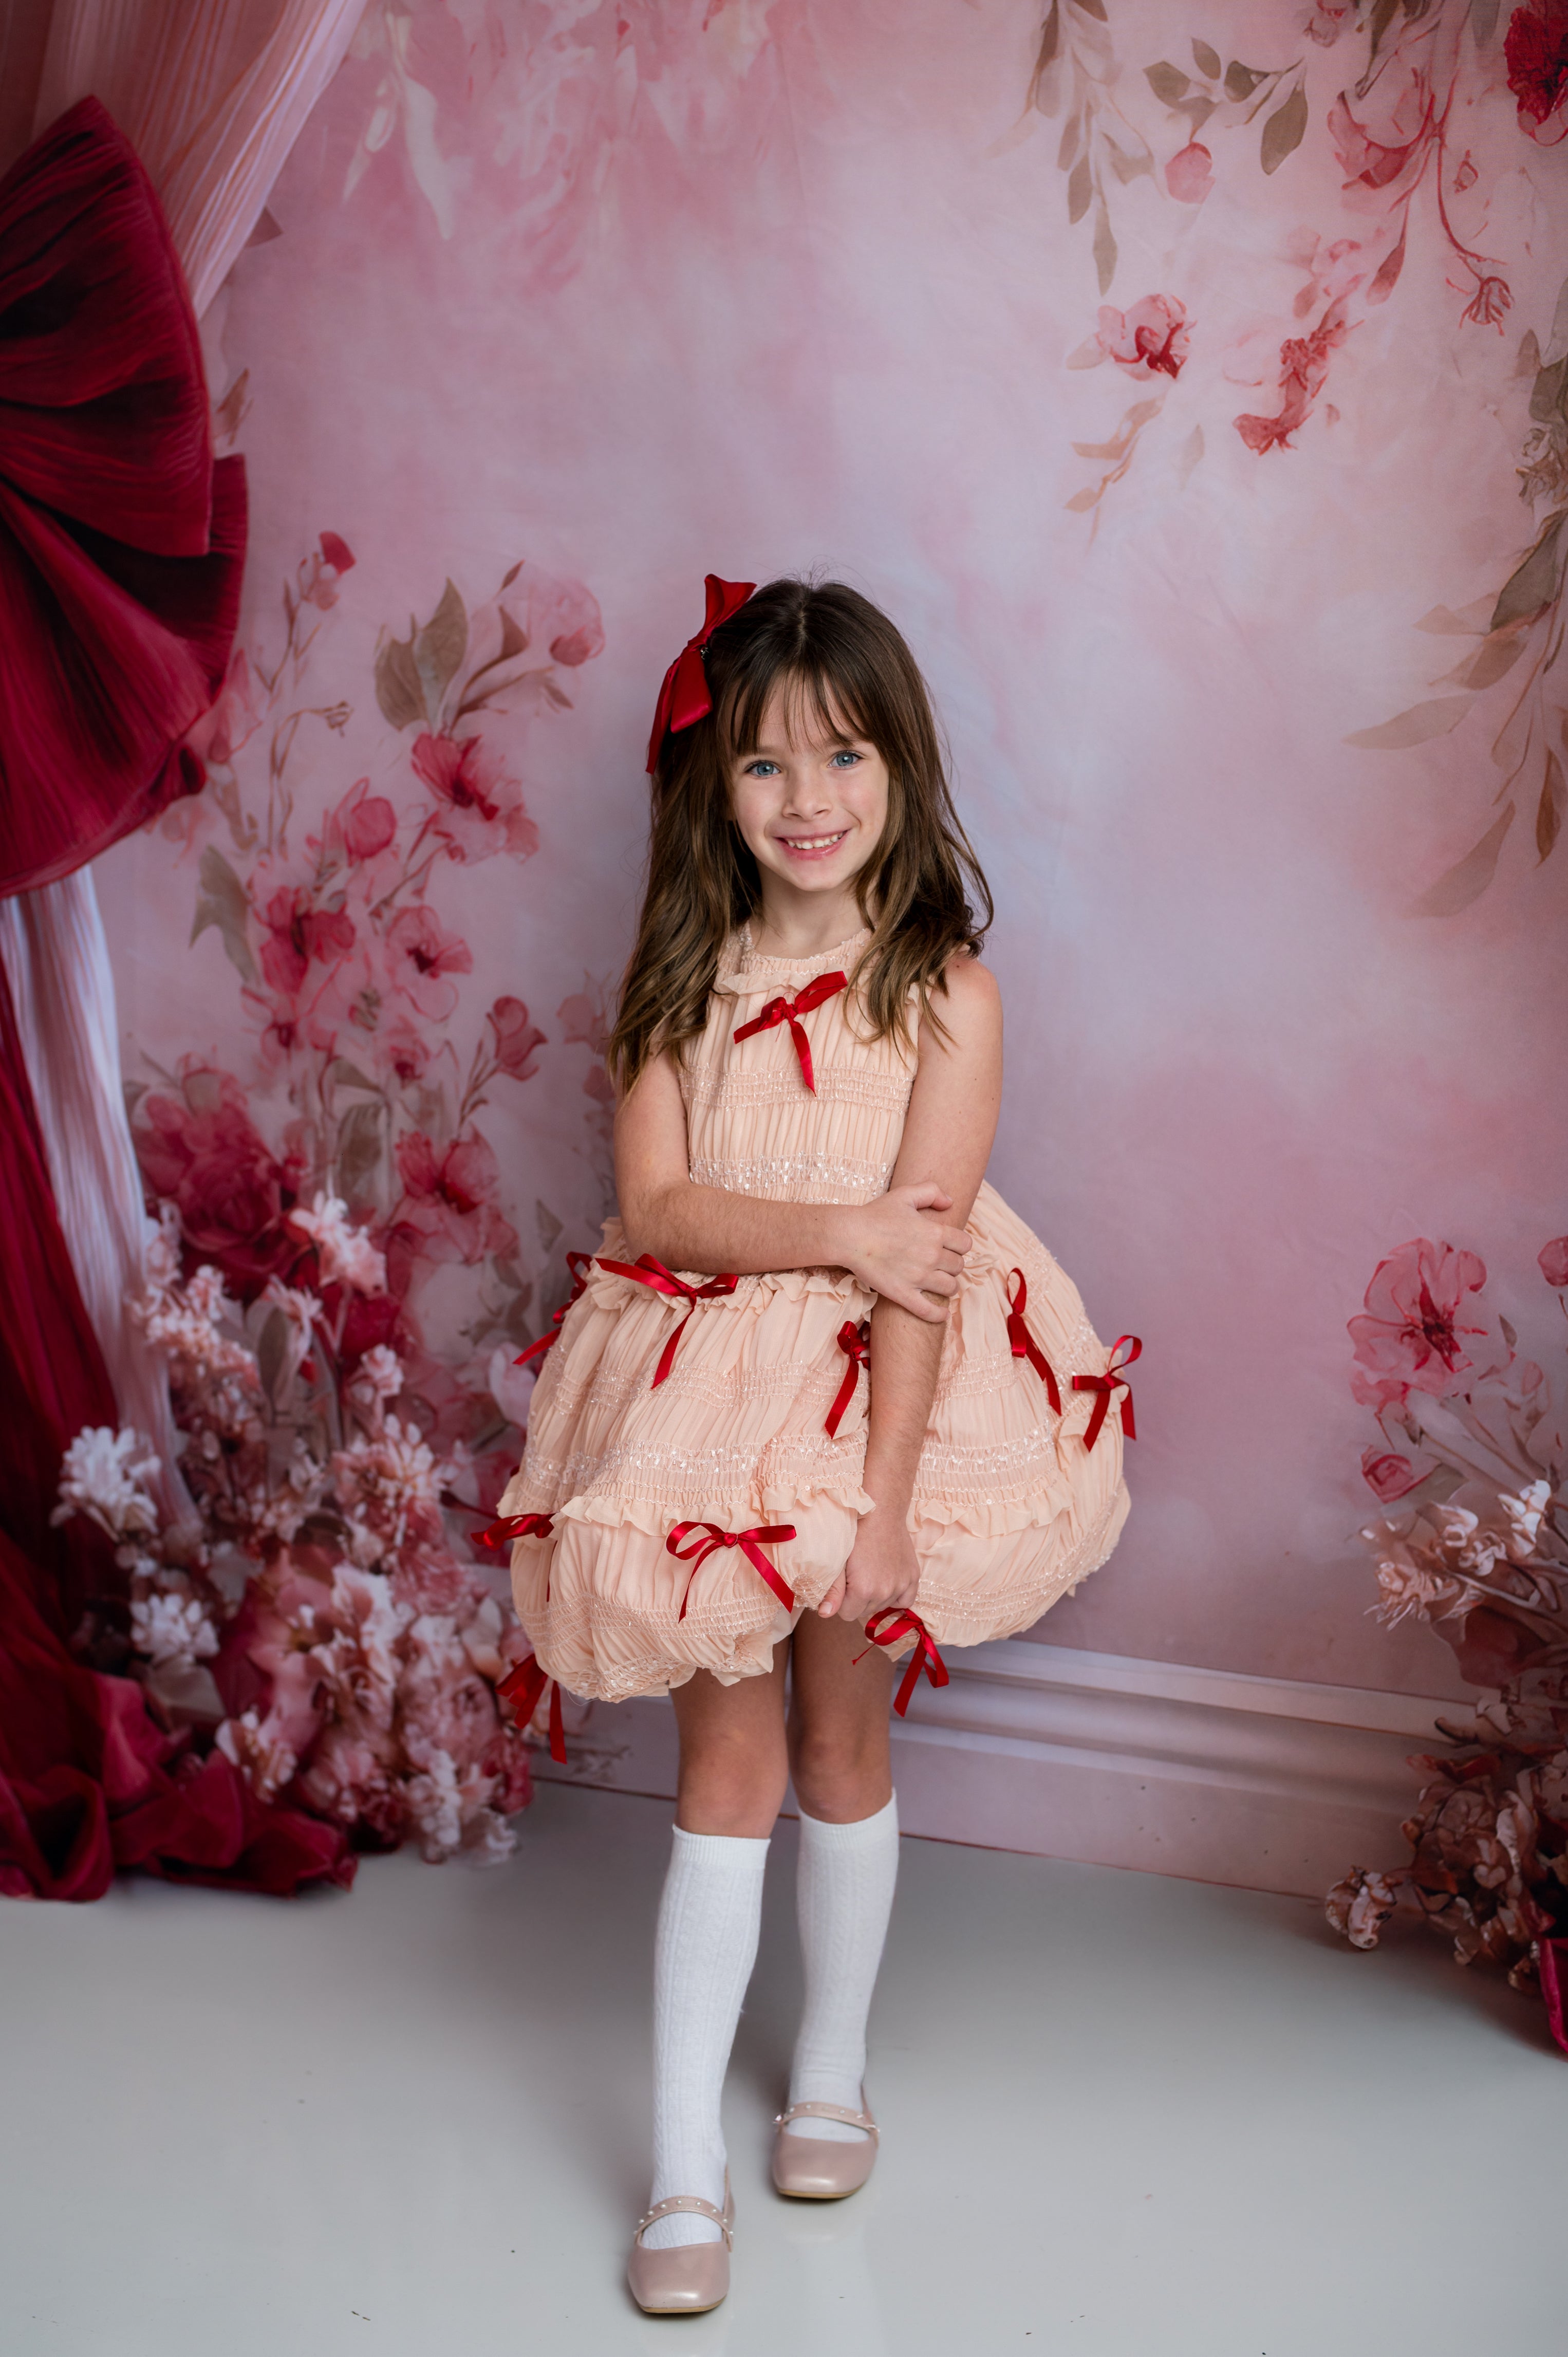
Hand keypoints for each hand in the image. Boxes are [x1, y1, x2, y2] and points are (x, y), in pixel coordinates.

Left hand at [818, 1500, 920, 1624]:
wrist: (881, 1512)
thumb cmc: (855, 1534)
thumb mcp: (838, 1561)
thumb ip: (832, 1591)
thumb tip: (825, 1614)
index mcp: (863, 1590)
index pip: (847, 1614)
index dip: (843, 1600)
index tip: (845, 1583)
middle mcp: (884, 1592)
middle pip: (865, 1612)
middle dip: (858, 1599)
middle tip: (858, 1575)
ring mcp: (901, 1585)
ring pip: (883, 1606)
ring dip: (877, 1596)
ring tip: (873, 1573)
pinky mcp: (914, 1577)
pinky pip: (906, 1601)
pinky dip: (897, 1595)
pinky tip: (889, 1582)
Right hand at [841, 1183, 969, 1322]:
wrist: (849, 1236)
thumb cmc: (875, 1214)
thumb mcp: (905, 1194)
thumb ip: (932, 1191)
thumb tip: (951, 1202)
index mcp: (935, 1233)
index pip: (965, 1244)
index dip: (959, 1246)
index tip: (950, 1247)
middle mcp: (932, 1256)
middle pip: (959, 1266)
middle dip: (952, 1265)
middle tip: (942, 1264)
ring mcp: (919, 1277)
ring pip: (950, 1288)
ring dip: (948, 1286)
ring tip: (939, 1284)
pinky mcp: (903, 1294)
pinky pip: (929, 1311)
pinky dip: (939, 1315)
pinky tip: (942, 1314)